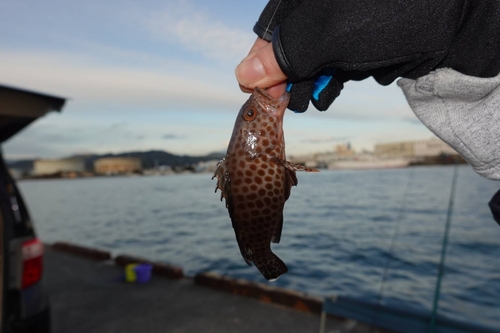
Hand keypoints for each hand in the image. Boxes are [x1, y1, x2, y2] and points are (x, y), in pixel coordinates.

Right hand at [236, 0, 499, 111]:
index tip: (261, 90)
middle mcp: (324, 5)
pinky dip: (337, 76)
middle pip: (292, 41)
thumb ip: (283, 53)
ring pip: (315, 54)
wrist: (459, 21)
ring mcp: (346, 18)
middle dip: (290, 73)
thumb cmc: (391, 16)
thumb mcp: (327, 35)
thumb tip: (242, 75)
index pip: (273, 24)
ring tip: (314, 97)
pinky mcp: (367, 34)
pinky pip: (339, 58)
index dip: (263, 58)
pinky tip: (338, 85)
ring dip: (312, 79)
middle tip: (286, 101)